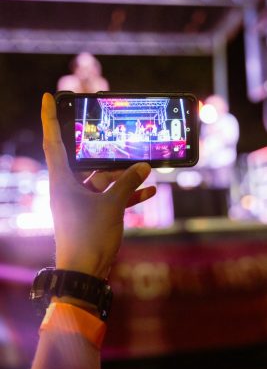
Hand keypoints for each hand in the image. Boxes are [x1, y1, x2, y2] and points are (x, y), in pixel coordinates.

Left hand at [41, 93, 155, 278]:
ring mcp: (81, 201)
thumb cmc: (89, 237)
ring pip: (103, 180)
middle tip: (119, 140)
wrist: (85, 271)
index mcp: (62, 181)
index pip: (53, 141)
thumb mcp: (112, 205)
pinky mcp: (92, 213)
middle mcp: (69, 188)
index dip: (50, 117)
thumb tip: (143, 167)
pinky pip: (110, 197)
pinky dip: (127, 194)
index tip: (48, 97)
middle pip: (87, 161)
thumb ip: (128, 183)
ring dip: (123, 177)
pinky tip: (149, 191)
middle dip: (106, 154)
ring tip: (146, 169)